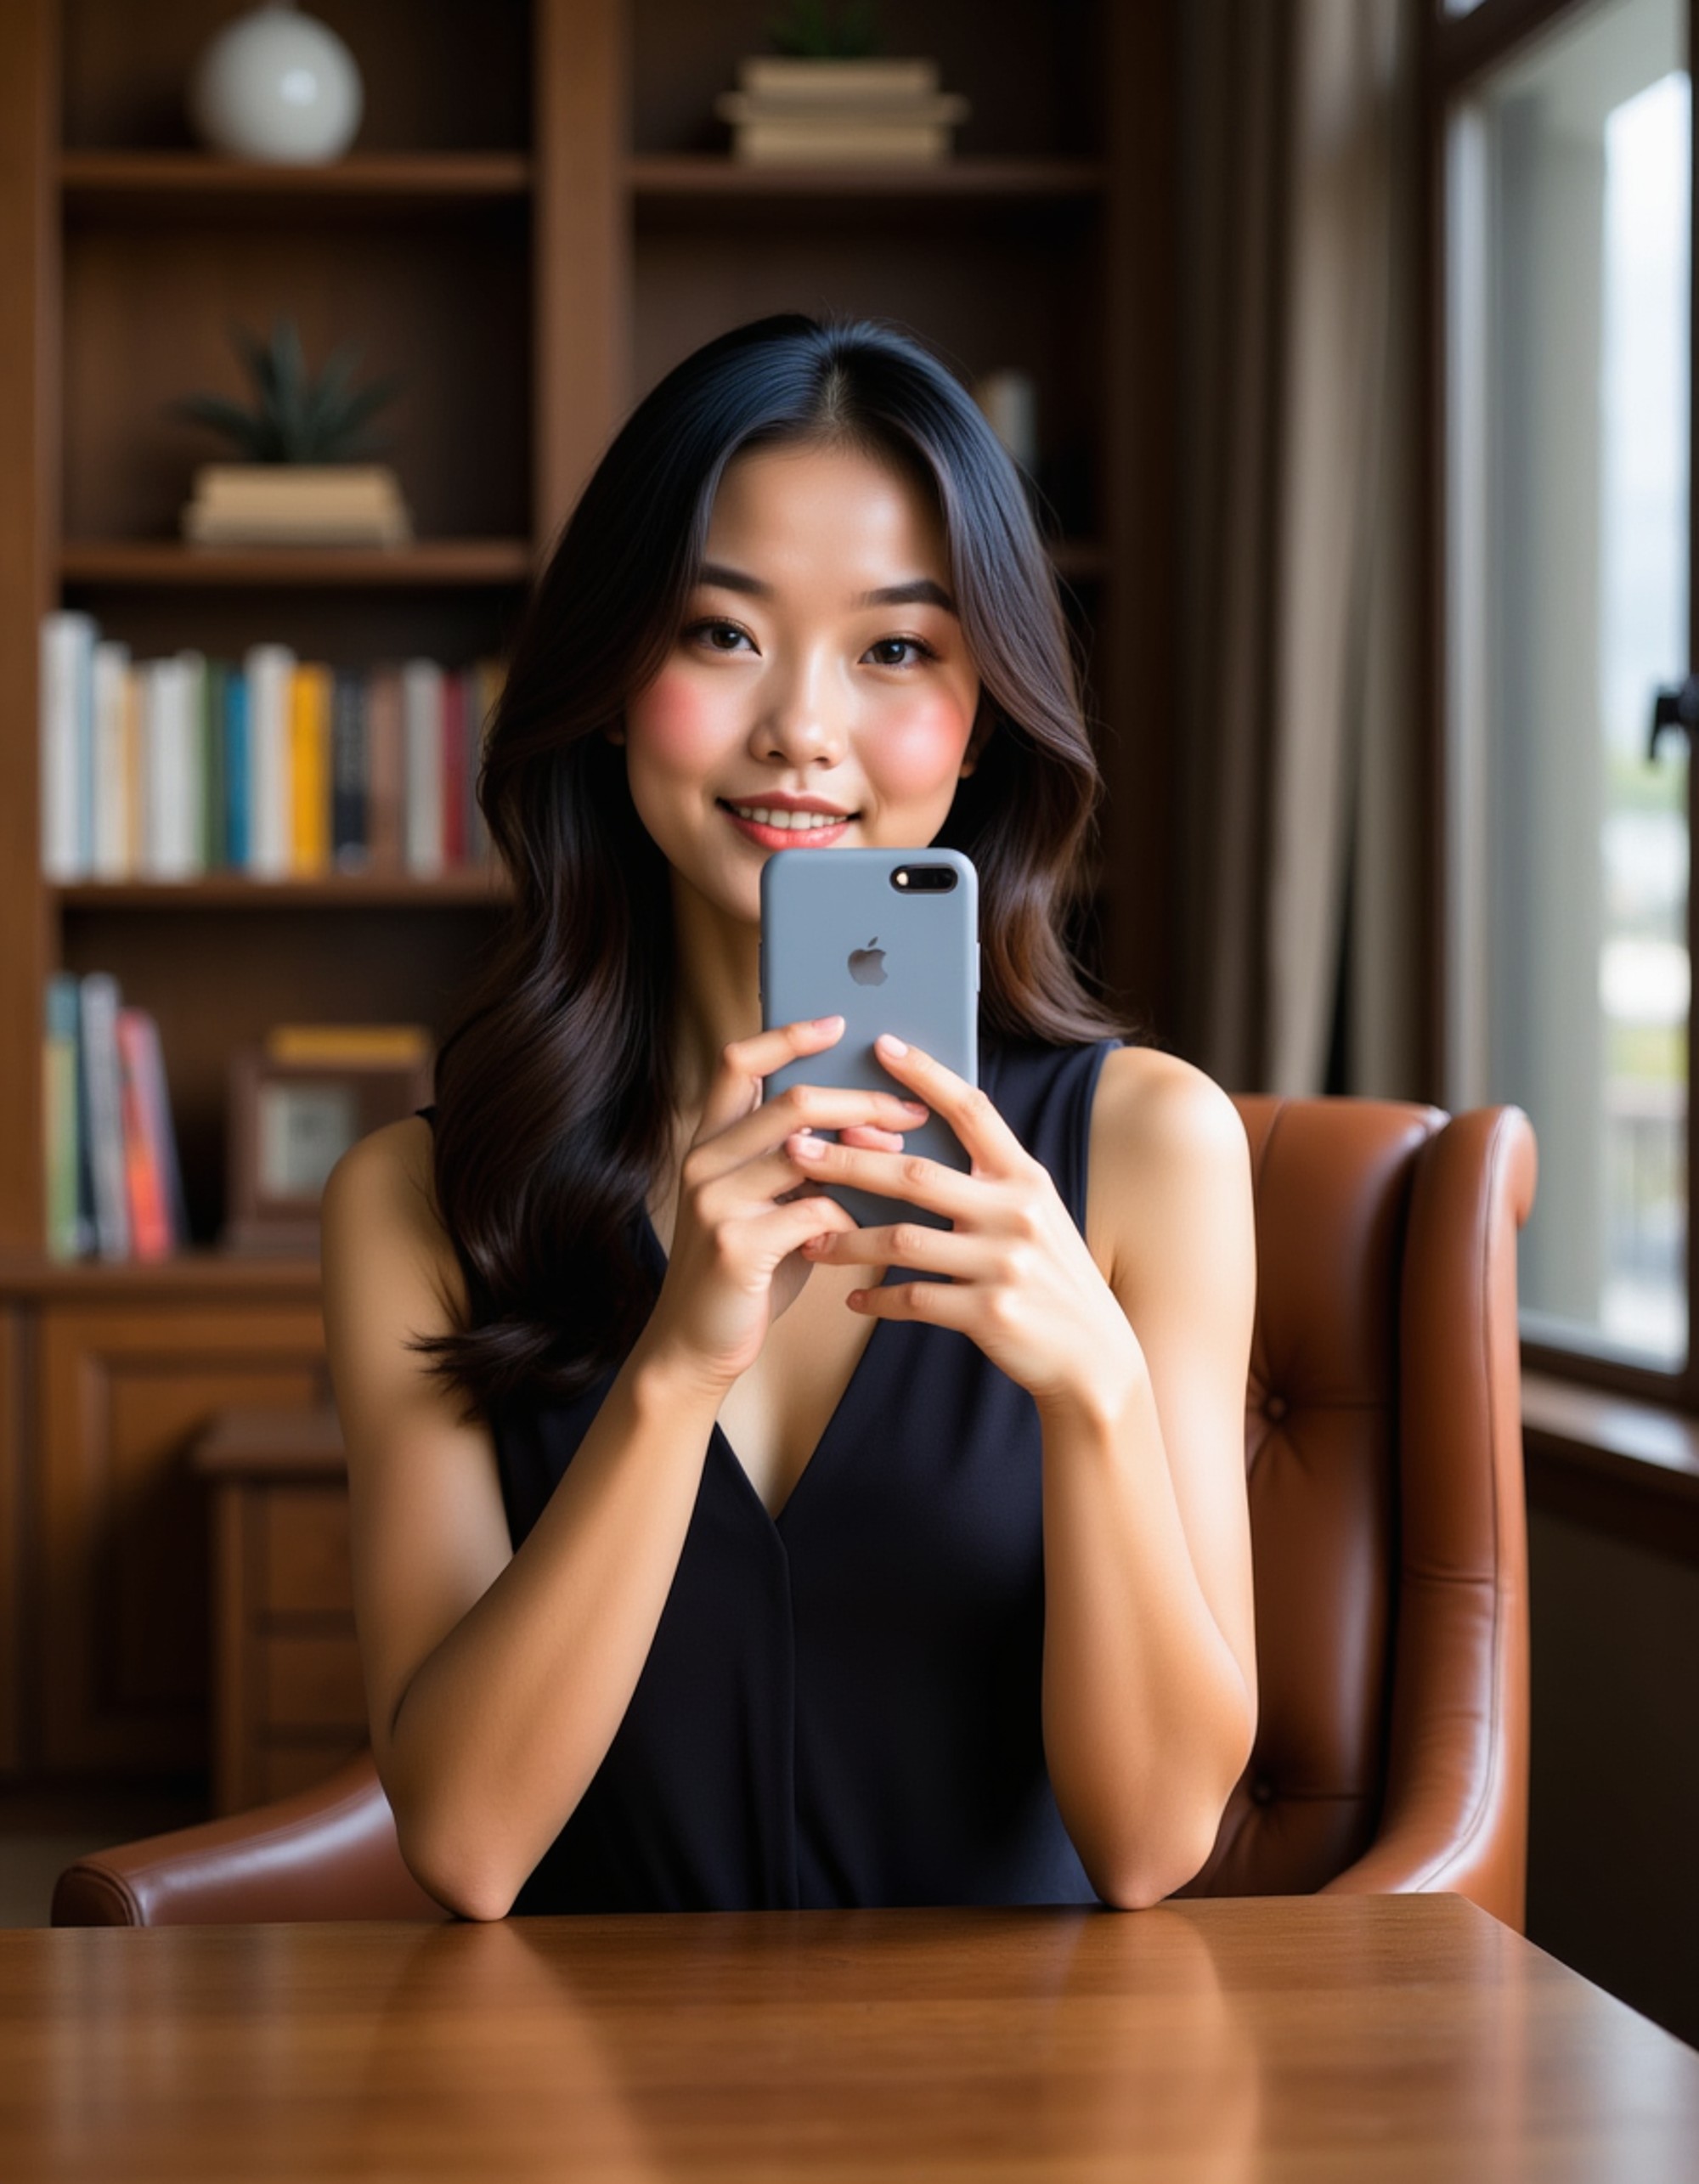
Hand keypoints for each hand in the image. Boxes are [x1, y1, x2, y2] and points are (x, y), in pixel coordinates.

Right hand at [643, 1016, 931, 1392]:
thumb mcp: (769, 1203)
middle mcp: (703, 1161)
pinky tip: (871, 1230)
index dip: (787, 1036)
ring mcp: (713, 1202)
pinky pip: (814, 1212)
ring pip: (806, 1151)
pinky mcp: (734, 1245)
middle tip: (909, 1108)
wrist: (697, 1344)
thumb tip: (879, 1122)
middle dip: (860, 1099)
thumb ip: (805, 1163)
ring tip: (906, 1155)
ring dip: (867, 1152)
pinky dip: (853, 1218)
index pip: (738, 1063)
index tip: (839, 1023)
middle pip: (790, 1102)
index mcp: (710, 1142)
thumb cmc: (748, 1268)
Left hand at [794, 1034, 1144, 1416]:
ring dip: (848, 1240)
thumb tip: (912, 1143)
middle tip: (795, 1150)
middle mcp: (1017, 1212)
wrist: (1094, 1358)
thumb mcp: (1034, 1216)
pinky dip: (877, 1298)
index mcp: (1026, 1178)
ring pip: (902, 1241)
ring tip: (810, 1239)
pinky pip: (914, 1298)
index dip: (926, 1075)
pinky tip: (854, 1298)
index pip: (972, 1110)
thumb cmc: (1050, 1278)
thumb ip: (988, 1182)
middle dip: (848, 1162)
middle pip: (916, 1176)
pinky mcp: (990, 1313)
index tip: (881, 1044)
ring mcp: (1005, 1264)